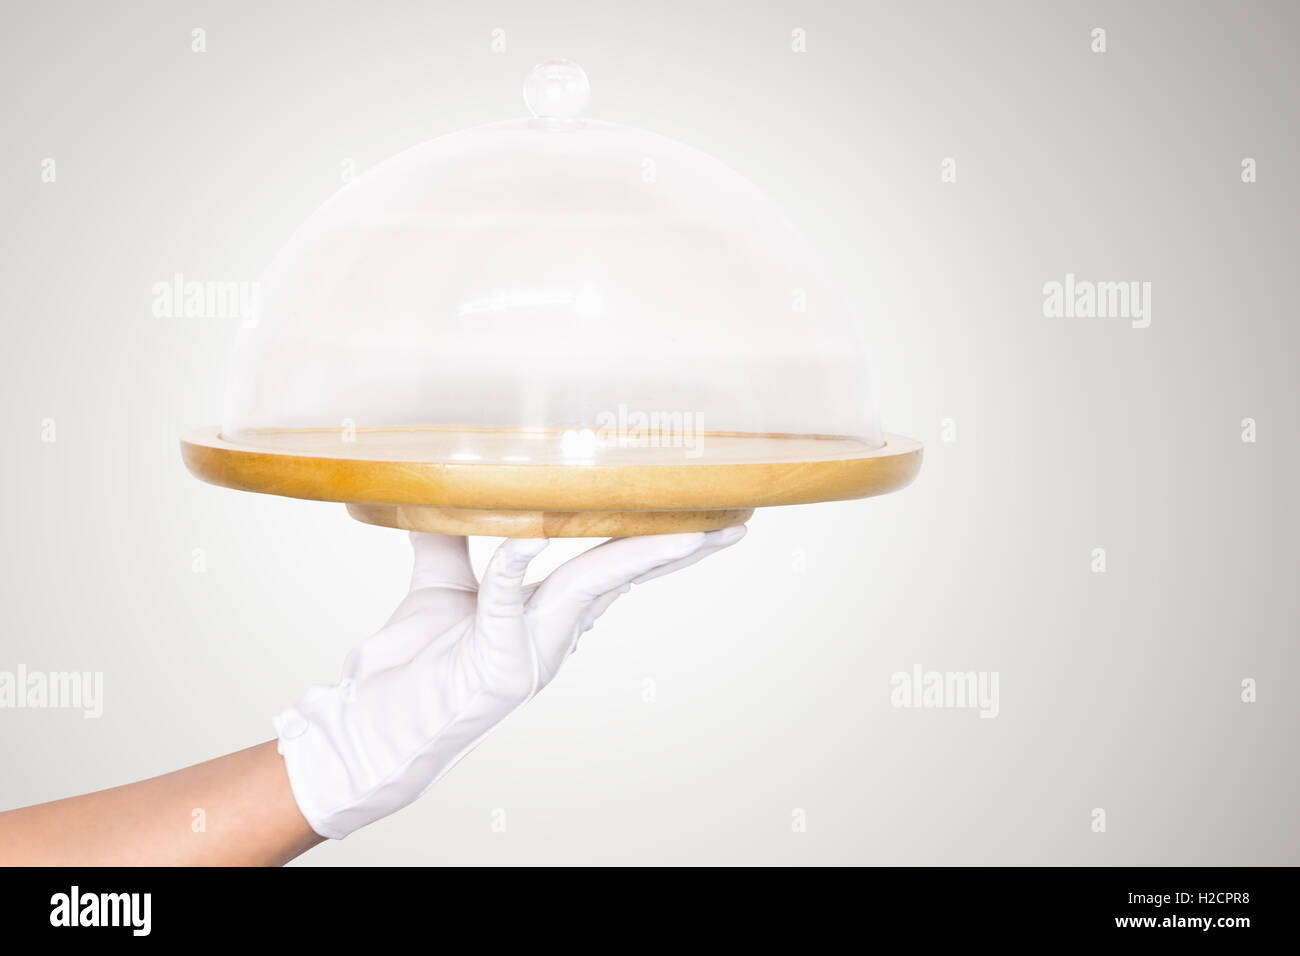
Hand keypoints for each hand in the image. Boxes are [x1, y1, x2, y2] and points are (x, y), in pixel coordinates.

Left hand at [273, 527, 746, 838]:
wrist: (370, 725)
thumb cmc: (411, 665)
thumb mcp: (439, 585)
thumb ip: (451, 535)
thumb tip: (447, 477)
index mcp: (547, 615)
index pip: (610, 566)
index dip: (654, 539)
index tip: (698, 511)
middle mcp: (552, 635)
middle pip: (622, 576)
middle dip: (678, 548)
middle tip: (728, 524)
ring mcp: (531, 653)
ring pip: (591, 588)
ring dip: (639, 555)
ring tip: (686, 532)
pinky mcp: (497, 667)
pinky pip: (508, 603)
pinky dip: (514, 567)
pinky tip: (526, 540)